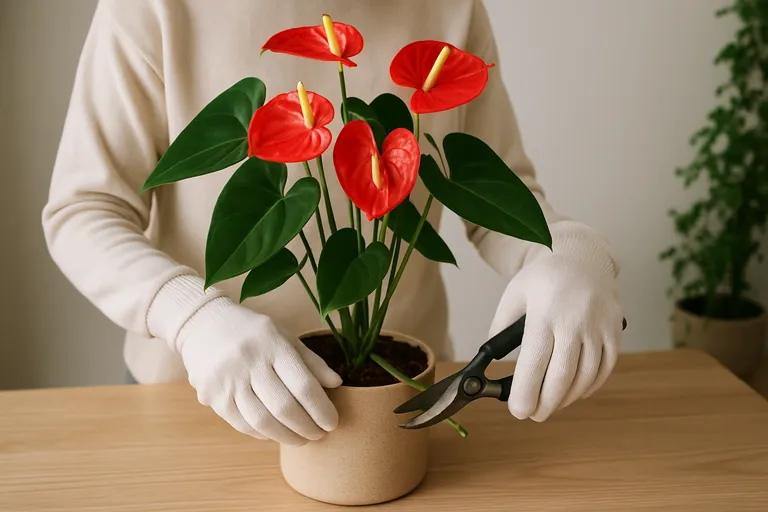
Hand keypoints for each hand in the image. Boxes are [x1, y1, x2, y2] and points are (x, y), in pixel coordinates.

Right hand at [177, 297, 341, 444]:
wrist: (203, 324)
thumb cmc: (253, 332)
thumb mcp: (284, 336)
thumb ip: (311, 361)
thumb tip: (337, 383)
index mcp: (273, 344)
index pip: (304, 385)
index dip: (321, 409)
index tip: (333, 423)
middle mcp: (249, 361)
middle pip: (284, 407)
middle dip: (307, 427)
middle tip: (319, 435)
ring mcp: (227, 379)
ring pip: (262, 421)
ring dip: (286, 436)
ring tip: (301, 439)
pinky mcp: (212, 395)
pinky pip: (241, 424)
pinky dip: (262, 434)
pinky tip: (275, 434)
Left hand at [489, 253, 622, 421]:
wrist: (582, 257)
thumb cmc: (543, 278)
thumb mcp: (514, 294)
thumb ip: (501, 327)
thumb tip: (493, 361)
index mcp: (544, 312)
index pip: (534, 362)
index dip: (526, 392)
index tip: (518, 411)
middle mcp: (574, 320)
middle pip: (561, 377)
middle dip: (545, 404)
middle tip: (533, 414)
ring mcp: (598, 326)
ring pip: (585, 377)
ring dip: (566, 398)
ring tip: (551, 404)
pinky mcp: (615, 331)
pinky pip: (605, 368)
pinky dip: (589, 386)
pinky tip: (575, 391)